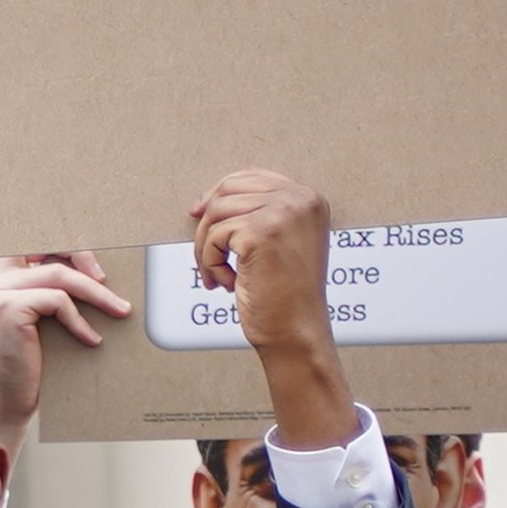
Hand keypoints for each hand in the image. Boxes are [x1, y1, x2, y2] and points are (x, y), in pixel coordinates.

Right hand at [0, 249, 123, 443]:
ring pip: (61, 276)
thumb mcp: (44, 311)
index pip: (43, 243)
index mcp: (2, 270)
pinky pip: (58, 301)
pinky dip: (80, 320)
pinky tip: (91, 339)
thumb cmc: (31, 355)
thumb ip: (55, 284)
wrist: (11, 395)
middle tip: (110, 283)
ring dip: (97, 294)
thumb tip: (99, 268)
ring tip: (119, 310)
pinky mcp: (9, 307)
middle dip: (87, 260)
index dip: (74, 251)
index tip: (99, 271)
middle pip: (51, 251)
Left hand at [189, 169, 352, 447]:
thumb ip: (260, 215)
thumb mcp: (282, 243)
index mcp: (308, 198)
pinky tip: (227, 284)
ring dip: (207, 250)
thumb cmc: (285, 295)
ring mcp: (282, 212)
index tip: (198, 213)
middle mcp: (300, 199)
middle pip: (228, 191)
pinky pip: (213, 238)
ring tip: (220, 277)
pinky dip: (210, 264)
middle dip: (208, 225)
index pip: (251, 178)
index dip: (218, 193)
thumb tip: (208, 200)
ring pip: (216, 215)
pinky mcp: (260, 232)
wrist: (296, 329)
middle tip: (207, 257)